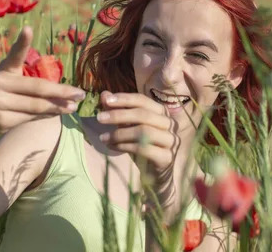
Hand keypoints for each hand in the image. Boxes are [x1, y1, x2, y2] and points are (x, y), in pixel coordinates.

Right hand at [0, 26, 85, 143]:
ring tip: (74, 106)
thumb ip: (29, 82)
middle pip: (37, 88)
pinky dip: (46, 116)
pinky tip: (57, 114)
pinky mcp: (0, 121)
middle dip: (62, 92)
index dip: (21, 42)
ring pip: (36, 106)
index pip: (14, 55)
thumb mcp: (7, 81)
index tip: (28, 29)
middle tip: (81, 94)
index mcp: (3, 70)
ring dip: (58, 107)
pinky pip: (29, 118)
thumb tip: (62, 91)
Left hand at [96, 91, 179, 208]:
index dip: (124, 99)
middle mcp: (170, 124)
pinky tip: (113, 147)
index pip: (143, 100)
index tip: (105, 100)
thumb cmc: (141, 147)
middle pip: (143, 114)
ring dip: (120, 133)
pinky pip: (144, 148)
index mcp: (162, 113)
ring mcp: (171, 141)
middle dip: (119, 114)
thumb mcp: (128, 128)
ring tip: (104, 138)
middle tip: (99, 118)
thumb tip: (104, 95)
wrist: (155, 176)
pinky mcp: (167, 157)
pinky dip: (125, 146)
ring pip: (144, 131)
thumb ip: (118, 111)